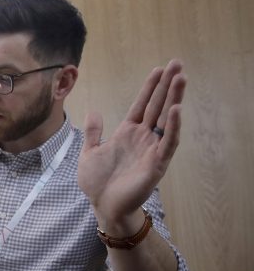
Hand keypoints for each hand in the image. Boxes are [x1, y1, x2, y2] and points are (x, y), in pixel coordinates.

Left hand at [78, 59, 185, 230]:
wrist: (103, 206)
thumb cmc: (98, 182)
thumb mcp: (89, 152)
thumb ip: (93, 132)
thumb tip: (95, 111)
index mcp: (127, 133)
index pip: (142, 104)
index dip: (150, 87)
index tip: (158, 69)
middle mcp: (142, 137)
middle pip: (157, 106)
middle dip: (167, 85)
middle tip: (177, 64)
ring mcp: (151, 149)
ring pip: (166, 119)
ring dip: (174, 99)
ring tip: (180, 78)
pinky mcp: (156, 163)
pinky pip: (167, 142)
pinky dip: (172, 127)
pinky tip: (175, 110)